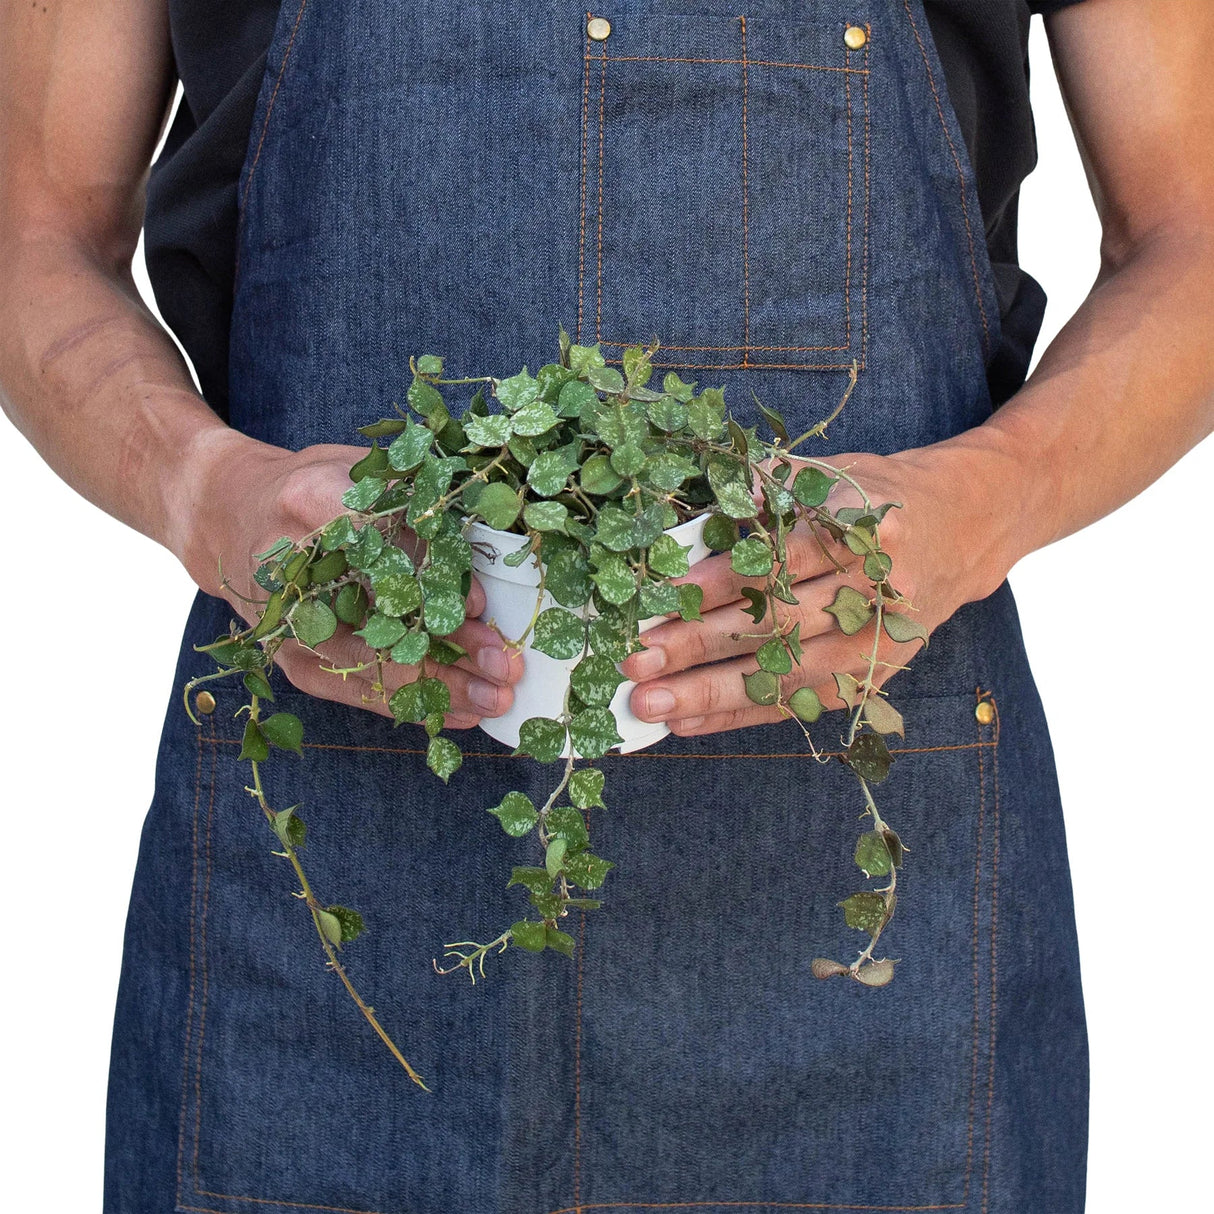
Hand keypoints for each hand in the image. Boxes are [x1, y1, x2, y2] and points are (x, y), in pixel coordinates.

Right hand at [177, 428, 522, 728]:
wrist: (228, 515)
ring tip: (496, 697)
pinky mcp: (289, 658)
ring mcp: (288, 622)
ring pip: (373, 665)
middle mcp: (293, 568)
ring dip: (441, 686)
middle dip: (451, 647)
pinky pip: (358, 691)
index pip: (382, 548)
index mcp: (312, 501)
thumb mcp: (359, 469)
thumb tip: (482, 554)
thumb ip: (413, 503)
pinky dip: (412, 704)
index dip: (434, 580)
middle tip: (505, 663)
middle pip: (381, 618)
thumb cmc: (312, 488)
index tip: (481, 606)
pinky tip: (461, 712)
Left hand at [618, 448, 1001, 736]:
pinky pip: (800, 704)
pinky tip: (688, 721)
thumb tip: (685, 525)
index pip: (780, 561)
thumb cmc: (877, 494)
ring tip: (649, 704)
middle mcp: (878, 588)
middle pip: (778, 624)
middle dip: (699, 644)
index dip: (718, 583)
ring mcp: (880, 640)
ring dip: (711, 692)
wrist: (965, 526)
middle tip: (636, 658)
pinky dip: (739, 716)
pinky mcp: (876, 676)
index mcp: (865, 526)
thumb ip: (764, 495)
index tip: (660, 597)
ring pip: (786, 674)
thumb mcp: (829, 473)